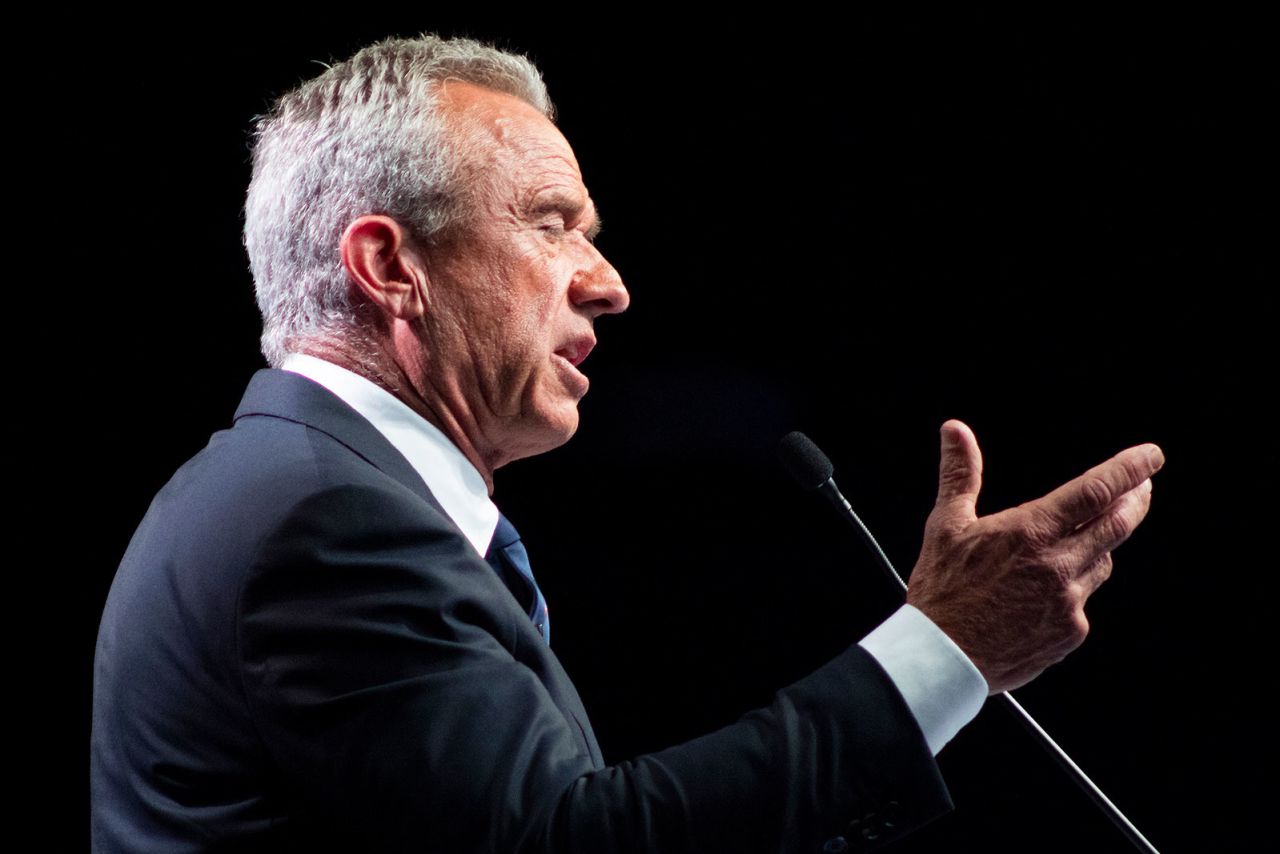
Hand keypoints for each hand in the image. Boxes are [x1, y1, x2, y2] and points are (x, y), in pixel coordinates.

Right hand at [905, 420, 1161, 694]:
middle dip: (1135, 500)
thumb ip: (961, 473)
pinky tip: (1049, 589)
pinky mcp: (1070, 633)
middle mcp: (1058, 565)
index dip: (1130, 469)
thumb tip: (956, 431)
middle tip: (1143, 486)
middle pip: (1118, 524)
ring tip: (1083, 538)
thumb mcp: (946, 525)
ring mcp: (1069, 602)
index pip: (1096, 491)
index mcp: (1030, 533)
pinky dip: (1075, 586)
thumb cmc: (941, 591)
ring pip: (1102, 562)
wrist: (942, 658)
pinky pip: (1084, 600)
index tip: (1151, 456)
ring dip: (1100, 545)